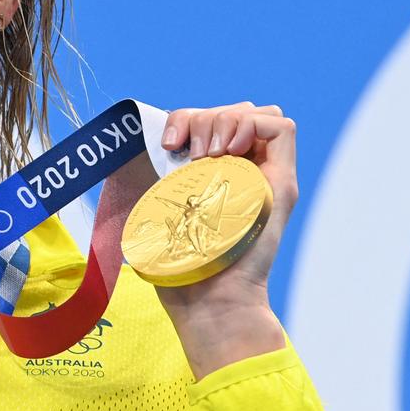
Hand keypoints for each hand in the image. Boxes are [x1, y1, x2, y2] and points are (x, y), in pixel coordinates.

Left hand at [155, 102, 297, 377]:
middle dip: (203, 119)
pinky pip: (279, 127)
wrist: (208, 299)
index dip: (190, 119)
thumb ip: (155, 176)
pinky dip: (248, 126)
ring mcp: (265, 177)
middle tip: (187, 156)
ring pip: (254, 113)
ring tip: (205, 157)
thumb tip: (127, 142)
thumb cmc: (177, 264)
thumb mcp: (158, 207)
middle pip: (234, 111)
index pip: (214, 120)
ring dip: (222, 122)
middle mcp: (245, 171)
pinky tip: (224, 153)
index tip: (168, 144)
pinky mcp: (281, 184)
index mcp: (216, 174)